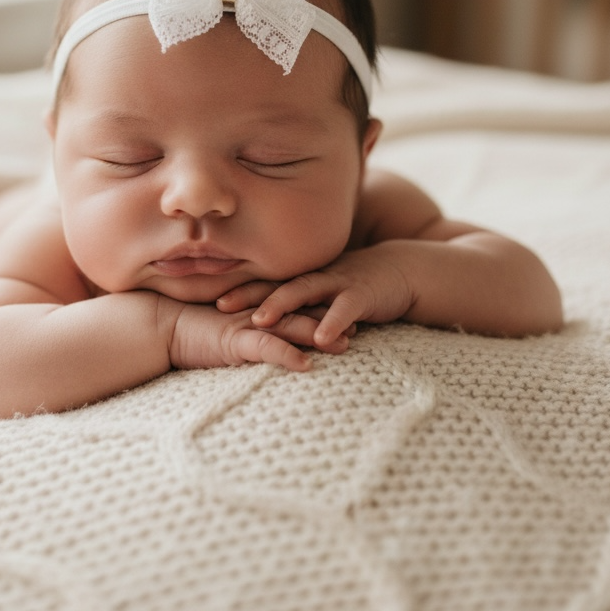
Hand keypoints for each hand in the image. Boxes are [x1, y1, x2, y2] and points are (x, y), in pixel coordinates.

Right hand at [167, 300, 349, 372]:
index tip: (346, 314)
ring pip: (290, 327)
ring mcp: (247, 325)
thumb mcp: (223, 330)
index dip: (321, 308)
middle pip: (300, 313)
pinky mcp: (234, 340)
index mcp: (255, 309)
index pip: (294, 306)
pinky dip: (286, 355)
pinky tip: (306, 365)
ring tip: (346, 344)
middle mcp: (256, 313)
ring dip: (318, 336)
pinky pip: (265, 348)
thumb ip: (244, 332)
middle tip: (360, 326)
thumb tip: (260, 340)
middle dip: (331, 320)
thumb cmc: (187, 329)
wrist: (157, 325)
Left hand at [216, 244, 415, 347]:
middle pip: (276, 283)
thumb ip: (300, 303)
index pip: (265, 281)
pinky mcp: (364, 295)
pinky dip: (333, 322)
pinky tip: (321, 338)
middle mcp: (317, 276)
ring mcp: (339, 283)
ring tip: (260, 320)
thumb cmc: (357, 286)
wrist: (403, 272)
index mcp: (304, 277)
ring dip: (282, 305)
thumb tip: (264, 317)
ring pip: (306, 291)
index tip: (206, 296)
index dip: (237, 287)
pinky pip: (346, 309)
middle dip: (247, 294)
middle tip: (219, 305)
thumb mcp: (324, 291)